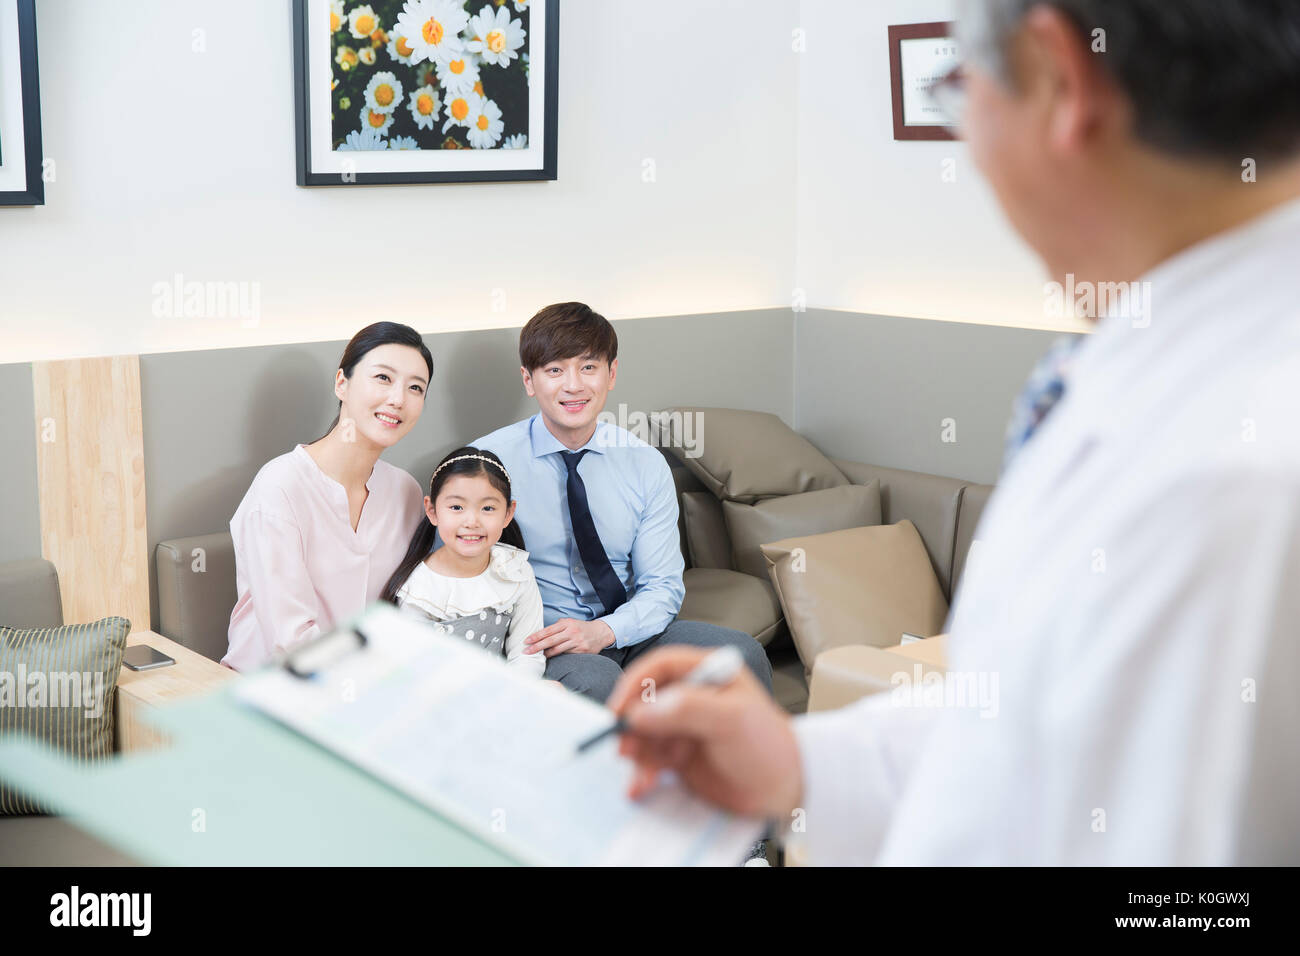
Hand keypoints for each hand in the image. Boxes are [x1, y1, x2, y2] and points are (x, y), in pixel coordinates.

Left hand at [524, 618, 615, 656]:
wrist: (600, 632)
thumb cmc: (581, 627)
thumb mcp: (570, 622)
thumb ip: (557, 626)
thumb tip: (543, 633)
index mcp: (567, 623)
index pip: (548, 630)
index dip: (536, 636)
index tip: (527, 640)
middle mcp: (571, 632)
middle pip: (550, 640)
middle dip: (537, 646)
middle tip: (526, 651)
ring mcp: (577, 641)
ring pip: (557, 649)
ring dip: (546, 653)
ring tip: (537, 656)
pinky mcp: (582, 650)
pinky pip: (566, 654)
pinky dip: (557, 656)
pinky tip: (551, 657)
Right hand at [607, 647, 803, 819]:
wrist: (785, 791)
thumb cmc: (769, 747)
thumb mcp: (732, 721)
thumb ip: (688, 710)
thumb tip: (642, 711)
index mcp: (708, 673)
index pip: (661, 666)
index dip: (635, 683)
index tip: (619, 709)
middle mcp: (692, 696)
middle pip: (646, 701)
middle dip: (632, 725)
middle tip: (624, 747)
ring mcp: (684, 727)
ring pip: (645, 732)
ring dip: (637, 752)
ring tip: (640, 775)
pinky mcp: (680, 756)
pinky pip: (651, 759)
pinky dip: (642, 771)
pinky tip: (641, 785)